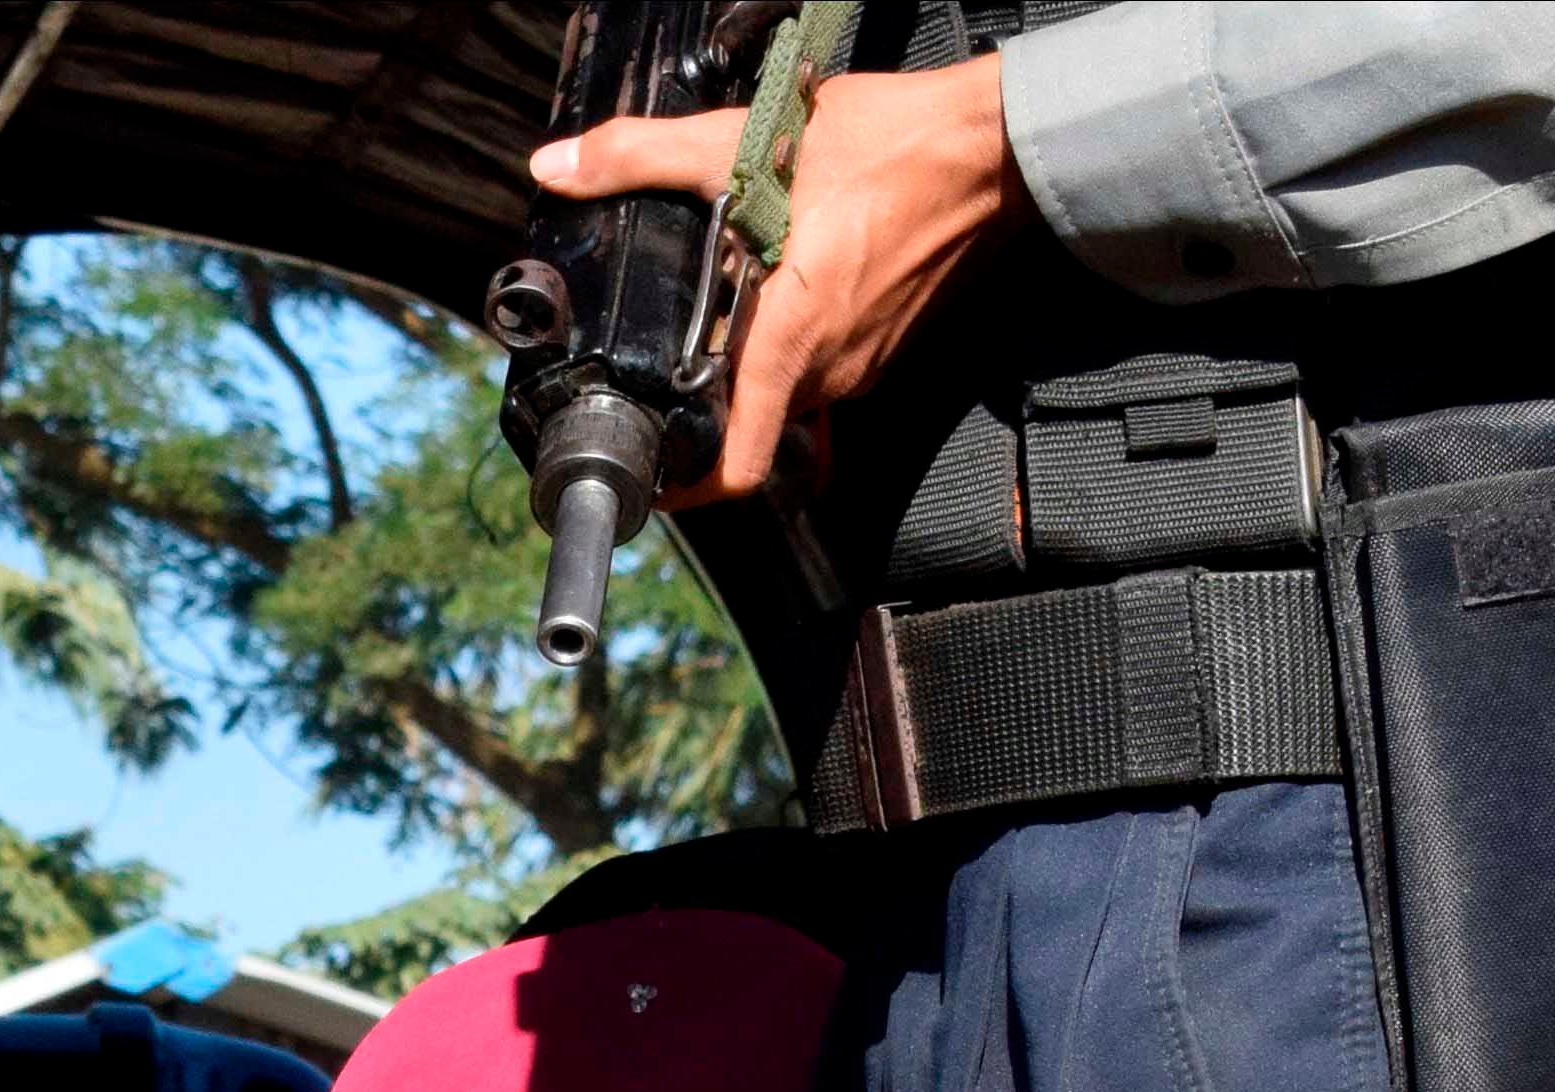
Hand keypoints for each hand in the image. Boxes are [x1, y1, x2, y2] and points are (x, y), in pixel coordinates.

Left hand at [528, 52, 1020, 503]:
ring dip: (750, 364)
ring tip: (721, 309)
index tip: (646, 483)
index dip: (686, 489)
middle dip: (704, 401)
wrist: (994, 144)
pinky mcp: (887, 339)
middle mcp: (829, 369)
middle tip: (660, 363)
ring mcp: (863, 360)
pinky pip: (824, 362)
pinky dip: (793, 342)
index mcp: (791, 342)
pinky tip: (782, 284)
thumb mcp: (749, 140)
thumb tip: (560, 168)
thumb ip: (645, 156)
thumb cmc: (895, 146)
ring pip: (785, 388)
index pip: (739, 465)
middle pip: (748, 419)